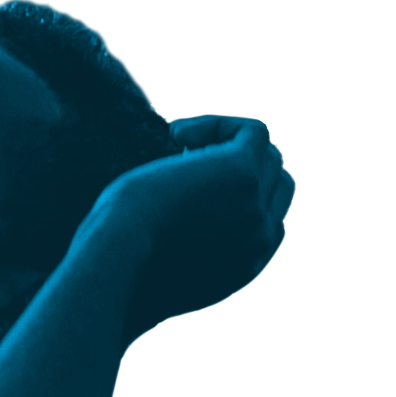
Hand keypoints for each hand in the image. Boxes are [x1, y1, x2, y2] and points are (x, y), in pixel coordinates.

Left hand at [88, 115, 295, 342]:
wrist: (118, 263)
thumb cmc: (121, 270)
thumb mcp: (161, 273)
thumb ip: (189, 253)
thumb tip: (186, 221)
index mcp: (246, 268)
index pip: (270, 222)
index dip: (242, 196)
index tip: (196, 188)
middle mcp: (261, 240)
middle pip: (277, 183)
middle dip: (240, 166)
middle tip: (187, 165)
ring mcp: (255, 206)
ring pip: (267, 154)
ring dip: (226, 143)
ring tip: (176, 149)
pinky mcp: (243, 171)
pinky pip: (251, 130)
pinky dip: (216, 124)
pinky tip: (175, 136)